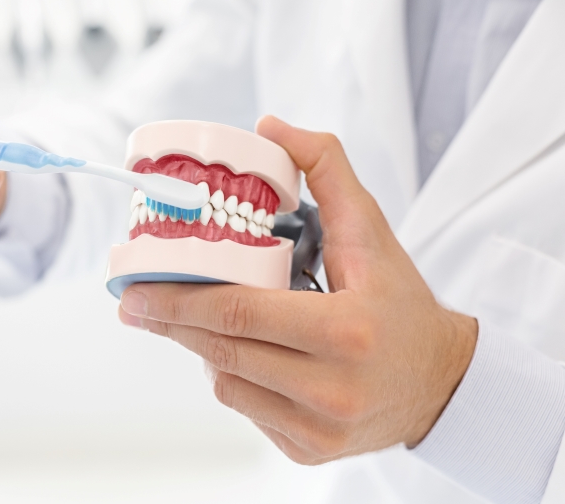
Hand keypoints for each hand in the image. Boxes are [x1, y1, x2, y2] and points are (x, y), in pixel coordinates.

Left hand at [118, 116, 477, 463]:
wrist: (441, 383)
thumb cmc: (401, 303)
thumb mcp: (372, 230)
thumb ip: (326, 168)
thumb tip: (271, 126)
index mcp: (346, 333)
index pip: (239, 313)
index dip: (179, 299)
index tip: (135, 289)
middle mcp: (332, 390)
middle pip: (223, 351)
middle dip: (170, 323)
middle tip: (135, 304)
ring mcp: (319, 429)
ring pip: (227, 383)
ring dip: (203, 349)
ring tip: (203, 321)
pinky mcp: (310, 450)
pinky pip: (245, 409)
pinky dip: (233, 377)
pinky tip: (244, 354)